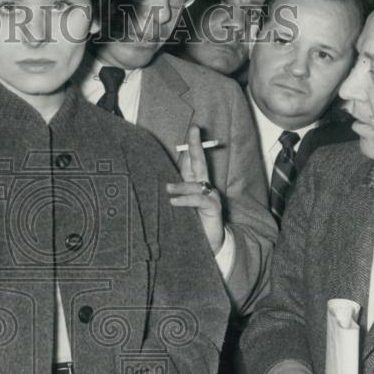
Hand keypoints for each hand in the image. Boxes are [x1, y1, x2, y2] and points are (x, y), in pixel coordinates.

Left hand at [167, 125, 224, 252]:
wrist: (210, 245)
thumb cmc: (193, 224)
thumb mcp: (180, 206)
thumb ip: (174, 192)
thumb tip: (159, 181)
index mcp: (196, 184)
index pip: (194, 161)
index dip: (193, 145)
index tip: (193, 128)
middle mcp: (205, 187)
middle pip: (201, 162)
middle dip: (196, 145)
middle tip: (194, 130)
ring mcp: (211, 197)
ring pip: (196, 184)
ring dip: (181, 186)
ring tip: (168, 189)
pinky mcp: (214, 209)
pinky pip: (199, 200)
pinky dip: (185, 199)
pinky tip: (174, 202)